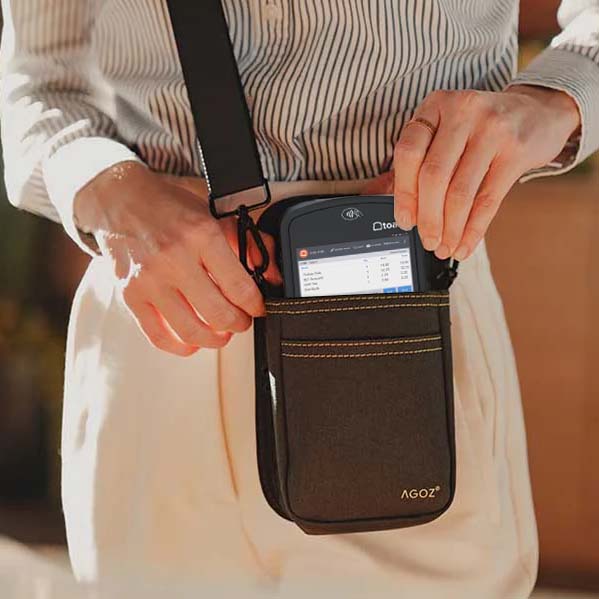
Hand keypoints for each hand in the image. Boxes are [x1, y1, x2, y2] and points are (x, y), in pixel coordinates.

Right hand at [74, 162, 279, 356]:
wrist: (120, 199)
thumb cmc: (170, 207)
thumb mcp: (214, 214)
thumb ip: (248, 244)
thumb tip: (273, 275)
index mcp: (201, 235)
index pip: (239, 287)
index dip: (255, 306)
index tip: (258, 308)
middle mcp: (174, 259)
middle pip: (218, 314)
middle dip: (238, 324)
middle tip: (241, 321)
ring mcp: (149, 280)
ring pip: (191, 331)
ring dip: (214, 340)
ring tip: (221, 333)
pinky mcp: (130, 295)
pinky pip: (158, 336)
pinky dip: (180, 347)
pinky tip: (192, 342)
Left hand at [368, 86, 580, 260]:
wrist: (539, 112)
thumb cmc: (481, 128)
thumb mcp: (445, 130)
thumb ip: (415, 160)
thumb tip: (375, 195)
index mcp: (436, 106)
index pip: (408, 153)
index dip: (403, 193)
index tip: (404, 221)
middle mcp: (463, 112)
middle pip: (433, 176)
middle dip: (427, 218)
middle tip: (427, 241)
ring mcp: (492, 129)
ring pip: (459, 192)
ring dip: (450, 229)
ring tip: (445, 247)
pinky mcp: (516, 151)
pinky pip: (488, 200)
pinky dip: (473, 229)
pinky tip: (466, 245)